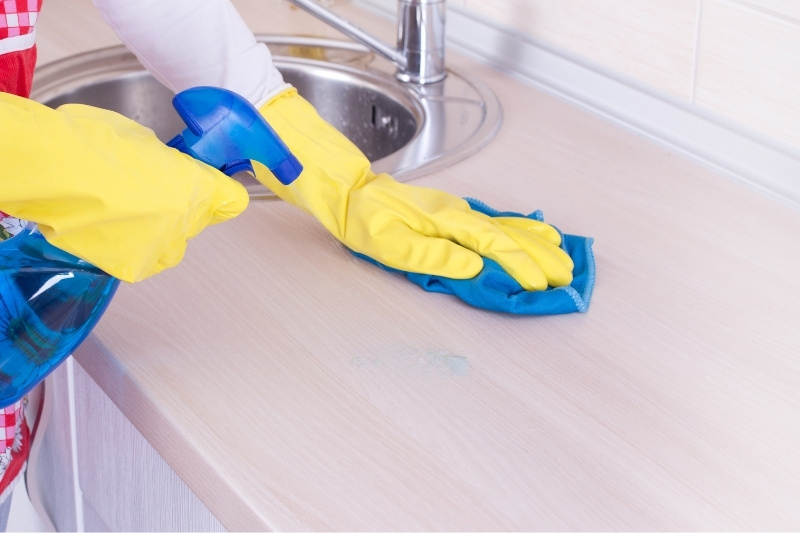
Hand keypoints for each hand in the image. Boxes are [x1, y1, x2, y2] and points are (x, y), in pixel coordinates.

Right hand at [0, 93, 247, 281]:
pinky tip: (109, 229)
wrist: (54, 172)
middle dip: (181, 206)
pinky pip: (144, 257)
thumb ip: (166, 160)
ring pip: (173, 242)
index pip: (232, 200)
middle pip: (199, 219)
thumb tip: (165, 166)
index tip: (214, 188)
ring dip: (158, 230)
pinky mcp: (134, 266)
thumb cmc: (93, 145)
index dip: (222, 192)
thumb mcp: (143, 139)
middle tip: (149, 192)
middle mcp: (188, 221)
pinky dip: (131, 246)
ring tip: (124, 211)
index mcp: (197, 185)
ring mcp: (162, 247)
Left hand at [252, 88, 572, 290]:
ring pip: (506, 224)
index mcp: (445, 221)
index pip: (492, 245)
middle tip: (566, 274)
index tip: (540, 285)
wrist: (349, 193)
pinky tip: (532, 230)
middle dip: (539, 255)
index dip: (520, 265)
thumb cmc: (365, 221)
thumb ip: (434, 256)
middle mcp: (458, 212)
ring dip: (536, 240)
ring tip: (563, 252)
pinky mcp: (453, 210)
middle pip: (508, 234)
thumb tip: (474, 266)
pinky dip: (520, 226)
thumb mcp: (391, 245)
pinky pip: (495, 218)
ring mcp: (458, 209)